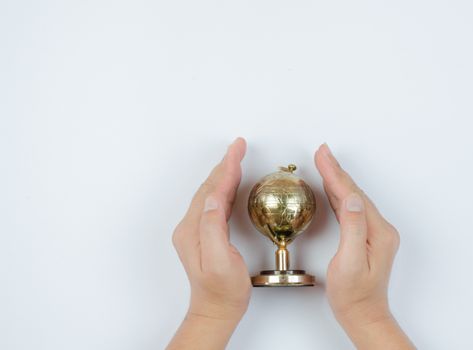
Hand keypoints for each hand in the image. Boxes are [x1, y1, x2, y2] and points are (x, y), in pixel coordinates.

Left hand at [167, 137, 250, 349]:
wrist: (216, 309)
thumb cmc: (223, 290)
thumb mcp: (220, 261)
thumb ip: (213, 227)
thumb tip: (213, 198)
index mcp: (193, 230)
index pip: (212, 190)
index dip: (226, 168)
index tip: (237, 150)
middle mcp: (191, 227)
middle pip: (209, 187)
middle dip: (225, 164)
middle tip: (238, 146)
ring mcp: (195, 230)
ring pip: (211, 192)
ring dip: (223, 173)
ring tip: (236, 157)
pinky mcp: (203, 234)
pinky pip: (213, 202)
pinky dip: (223, 188)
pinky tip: (230, 183)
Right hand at [315, 143, 414, 348]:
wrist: (362, 313)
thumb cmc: (353, 294)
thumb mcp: (350, 262)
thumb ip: (352, 228)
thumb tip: (352, 198)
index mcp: (377, 231)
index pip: (352, 194)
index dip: (335, 173)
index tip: (323, 155)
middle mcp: (379, 228)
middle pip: (354, 191)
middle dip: (336, 170)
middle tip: (322, 151)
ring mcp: (373, 232)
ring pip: (352, 197)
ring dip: (337, 179)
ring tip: (325, 163)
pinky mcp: (366, 237)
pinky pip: (350, 209)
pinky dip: (339, 194)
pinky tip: (332, 189)